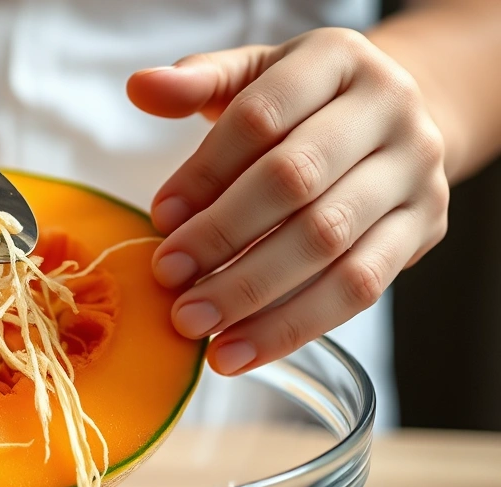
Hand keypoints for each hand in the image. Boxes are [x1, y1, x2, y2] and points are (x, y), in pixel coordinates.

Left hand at [127, 28, 447, 375]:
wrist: (390, 124)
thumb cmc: (303, 106)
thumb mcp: (254, 77)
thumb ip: (199, 83)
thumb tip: (140, 87)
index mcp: (336, 60)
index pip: (262, 115)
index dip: (205, 170)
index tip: (159, 217)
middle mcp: (387, 110)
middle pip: (296, 180)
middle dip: (223, 236)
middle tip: (169, 278)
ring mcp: (414, 172)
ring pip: (329, 242)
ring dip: (253, 292)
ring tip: (196, 326)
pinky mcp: (422, 229)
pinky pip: (359, 288)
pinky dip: (292, 325)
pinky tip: (239, 350)